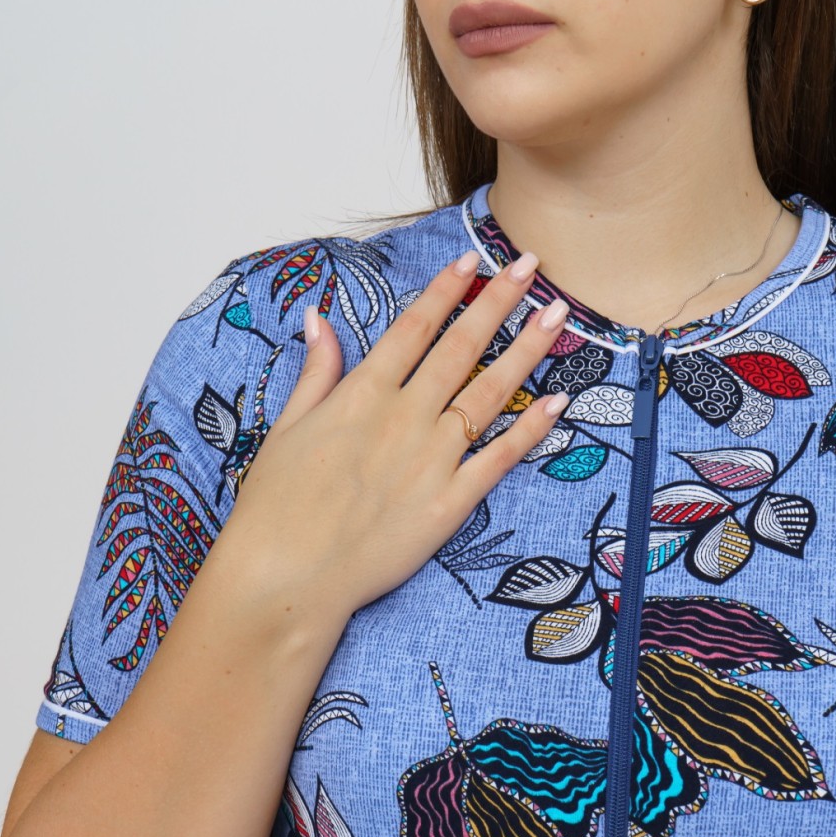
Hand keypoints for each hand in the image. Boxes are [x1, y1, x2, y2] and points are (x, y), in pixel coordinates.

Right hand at [223, 250, 570, 622]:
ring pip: (490, 393)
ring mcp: (431, 459)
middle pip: (461, 347)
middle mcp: (403, 417)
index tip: (474, 261)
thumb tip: (321, 318)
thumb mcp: (286, 428)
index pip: (414, 327)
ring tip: (558, 315)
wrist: (286, 575)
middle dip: (500, 301)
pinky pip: (499, 458)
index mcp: (361, 395)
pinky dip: (532, 429)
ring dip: (527, 350)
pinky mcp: (449, 503)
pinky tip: (559, 401)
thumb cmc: (276, 508)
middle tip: (531, 266)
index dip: (447, 290)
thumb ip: (316, 372)